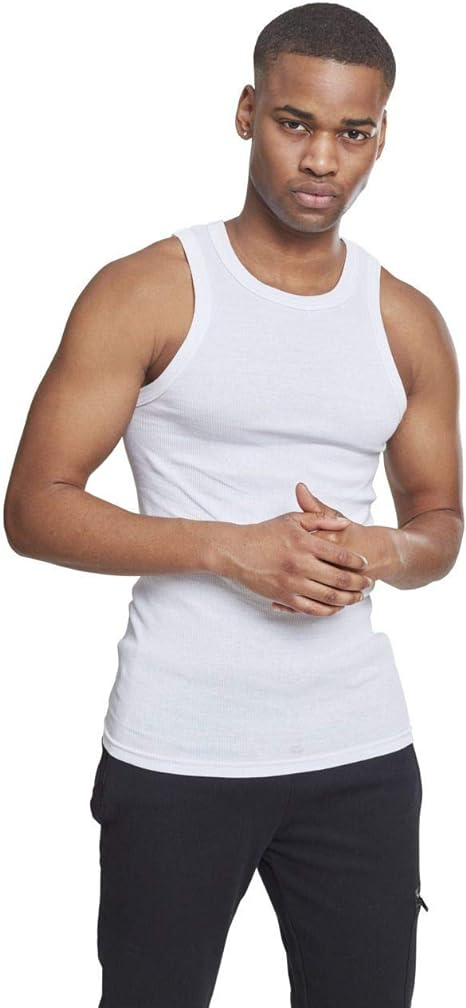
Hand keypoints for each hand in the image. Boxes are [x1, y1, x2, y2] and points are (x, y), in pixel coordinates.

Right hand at [216, 506, 371, 616]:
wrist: (236, 551)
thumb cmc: (265, 533)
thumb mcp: (292, 519)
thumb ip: (320, 519)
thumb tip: (344, 522)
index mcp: (305, 544)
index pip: (341, 556)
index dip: (357, 562)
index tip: (366, 565)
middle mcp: (301, 565)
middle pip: (339, 579)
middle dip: (359, 583)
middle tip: (369, 584)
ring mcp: (292, 583)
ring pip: (328, 597)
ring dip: (348, 599)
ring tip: (358, 598)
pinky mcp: (284, 597)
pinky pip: (311, 609)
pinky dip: (327, 611)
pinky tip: (336, 608)